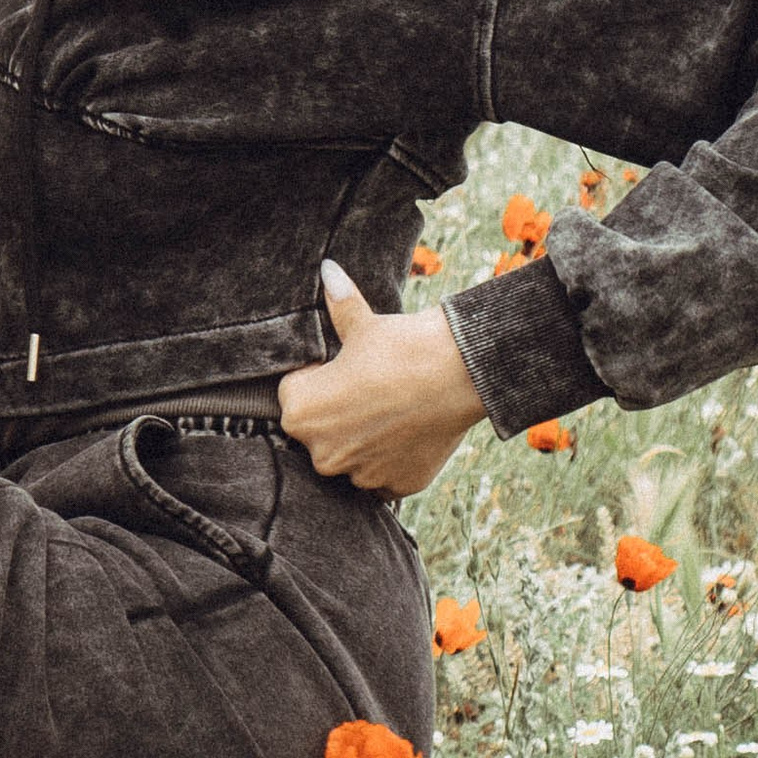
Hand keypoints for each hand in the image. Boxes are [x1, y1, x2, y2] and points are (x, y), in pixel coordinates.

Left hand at [278, 260, 490, 496]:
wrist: (460, 373)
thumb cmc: (402, 346)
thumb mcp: (362, 324)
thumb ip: (338, 305)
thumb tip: (327, 271)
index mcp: (300, 411)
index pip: (297, 397)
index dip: (321, 380)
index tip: (346, 369)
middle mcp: (322, 452)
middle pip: (322, 433)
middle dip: (340, 415)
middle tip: (372, 389)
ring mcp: (359, 475)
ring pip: (353, 458)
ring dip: (366, 440)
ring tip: (394, 408)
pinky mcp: (394, 486)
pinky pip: (384, 476)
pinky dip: (393, 459)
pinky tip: (409, 431)